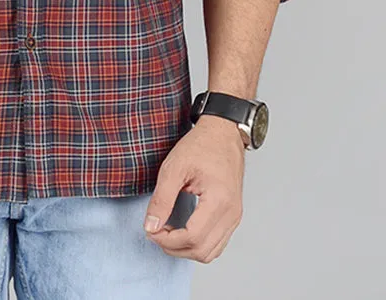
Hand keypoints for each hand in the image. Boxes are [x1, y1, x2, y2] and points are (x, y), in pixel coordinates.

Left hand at [142, 115, 245, 262]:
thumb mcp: (174, 167)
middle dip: (174, 248)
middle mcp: (232, 213)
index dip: (168, 240)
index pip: (193, 237)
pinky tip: (182, 230)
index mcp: (219, 200)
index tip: (151, 230)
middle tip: (156, 232)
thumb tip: (151, 226)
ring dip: (186, 249)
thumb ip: (161, 199)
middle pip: (202, 251)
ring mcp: (235, 217)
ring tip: (167, 231)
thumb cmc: (201, 145)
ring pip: (210, 253)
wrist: (223, 133)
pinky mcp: (233, 217)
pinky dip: (197, 244)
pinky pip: (216, 244)